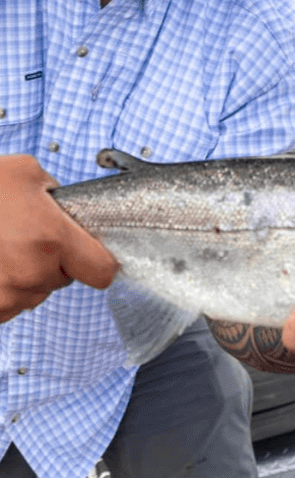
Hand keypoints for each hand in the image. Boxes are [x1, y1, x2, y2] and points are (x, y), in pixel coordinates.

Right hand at [0, 155, 118, 320]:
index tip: (87, 253)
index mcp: (52, 239)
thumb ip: (56, 194)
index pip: (102, 271)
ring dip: (23, 276)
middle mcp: (31, 273)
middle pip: (62, 281)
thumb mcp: (26, 172)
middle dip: (52, 262)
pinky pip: (5, 305)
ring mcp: (4, 296)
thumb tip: (64, 208)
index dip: (97, 261)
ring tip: (2, 247)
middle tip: (26, 237)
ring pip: (31, 293)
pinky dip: (0, 288)